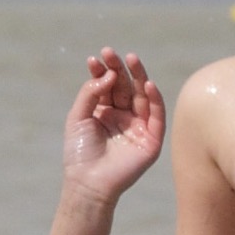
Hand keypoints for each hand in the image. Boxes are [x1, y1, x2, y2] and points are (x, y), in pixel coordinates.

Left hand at [62, 49, 166, 203]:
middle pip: (126, 86)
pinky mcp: (151, 139)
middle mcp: (123, 116)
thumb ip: (90, 93)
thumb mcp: (78, 117)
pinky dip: (154, 99)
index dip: (103, 71)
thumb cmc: (80, 153)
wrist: (88, 182)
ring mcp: (138, 126)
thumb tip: (108, 74)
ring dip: (138, 76)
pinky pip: (156, 115)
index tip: (95, 59)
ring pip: (142, 96)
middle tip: (111, 53)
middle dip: (119, 69)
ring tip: (130, 58)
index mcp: (105, 112)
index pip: (108, 85)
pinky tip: (147, 84)